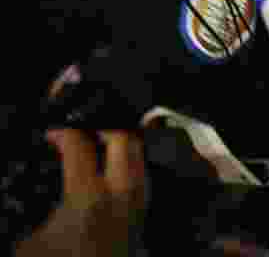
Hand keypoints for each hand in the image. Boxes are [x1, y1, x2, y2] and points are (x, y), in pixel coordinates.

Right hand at [15, 130, 145, 256]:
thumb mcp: (29, 242)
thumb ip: (28, 207)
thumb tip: (21, 183)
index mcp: (87, 198)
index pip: (80, 146)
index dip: (62, 134)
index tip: (50, 136)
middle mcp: (121, 196)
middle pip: (124, 139)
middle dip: (102, 129)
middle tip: (82, 134)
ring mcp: (138, 206)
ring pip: (140, 157)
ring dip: (121, 146)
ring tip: (97, 148)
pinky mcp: (144, 217)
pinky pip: (143, 178)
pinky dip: (130, 166)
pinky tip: (110, 172)